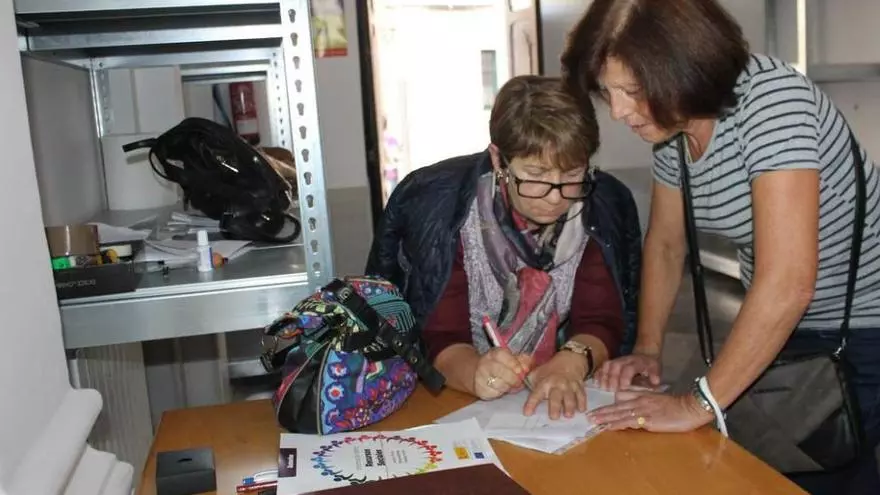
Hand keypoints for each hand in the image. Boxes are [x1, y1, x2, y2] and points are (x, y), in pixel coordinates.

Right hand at [473, 348, 531, 399]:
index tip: (521, 371)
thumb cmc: (499, 367)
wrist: (479, 375)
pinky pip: (494, 392)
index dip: (513, 363)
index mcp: (494, 353)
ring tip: (512, 386)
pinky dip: (502, 392)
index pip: (502, 355)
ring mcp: (481, 376)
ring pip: (498, 383)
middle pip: (500, 370)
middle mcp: (485, 363)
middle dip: (513, 378)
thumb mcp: (510, 360)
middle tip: (519, 382)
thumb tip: (528, 365)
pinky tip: (503, 390)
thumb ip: (522, 361)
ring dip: (509, 386)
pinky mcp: (481, 389)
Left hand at [523, 352, 587, 419]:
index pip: (536, 394)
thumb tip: (518, 388)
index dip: (531, 403)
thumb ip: (530, 381)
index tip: (527, 413)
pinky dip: (582, 403)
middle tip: (553, 417)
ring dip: (569, 407)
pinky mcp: (579, 386)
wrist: (570, 359)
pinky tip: (581, 410)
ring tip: (568, 416)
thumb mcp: (538, 372)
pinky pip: (581, 395)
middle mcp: (557, 385)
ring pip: (570, 397)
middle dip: (554, 407)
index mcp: (544, 382)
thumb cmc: (551, 369)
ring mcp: (569, 386)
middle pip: (556, 397)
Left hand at [587, 389, 713, 432]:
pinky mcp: (648, 420)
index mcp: (642, 396)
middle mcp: (639, 401)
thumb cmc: (676, 405)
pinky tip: (609, 427)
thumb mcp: (657, 399)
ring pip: (619, 413)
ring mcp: (643, 410)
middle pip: (616, 406)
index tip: (597, 408)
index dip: (608, 404)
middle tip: (588, 416)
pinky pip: (629, 422)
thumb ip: (644, 400)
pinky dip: (617, 424)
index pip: (620, 399)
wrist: (690, 407)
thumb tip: (632, 405)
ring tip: (593, 421)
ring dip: (605, 418)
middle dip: (602, 412)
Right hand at [593, 352, 660, 390]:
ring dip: (604, 377)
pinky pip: (602, 367)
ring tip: (603, 388)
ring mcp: (617, 360)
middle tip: (611, 390)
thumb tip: (655, 382)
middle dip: (612, 378)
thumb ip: (655, 376)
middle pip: (615, 366)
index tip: (623, 387)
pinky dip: (598, 374)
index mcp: (638, 362)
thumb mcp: (656, 370)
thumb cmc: (650, 367)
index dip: (625, 377)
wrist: (645, 354)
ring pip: (607, 365)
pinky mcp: (611, 363)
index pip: (629, 368)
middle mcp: (626, 360)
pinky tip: (596, 384)